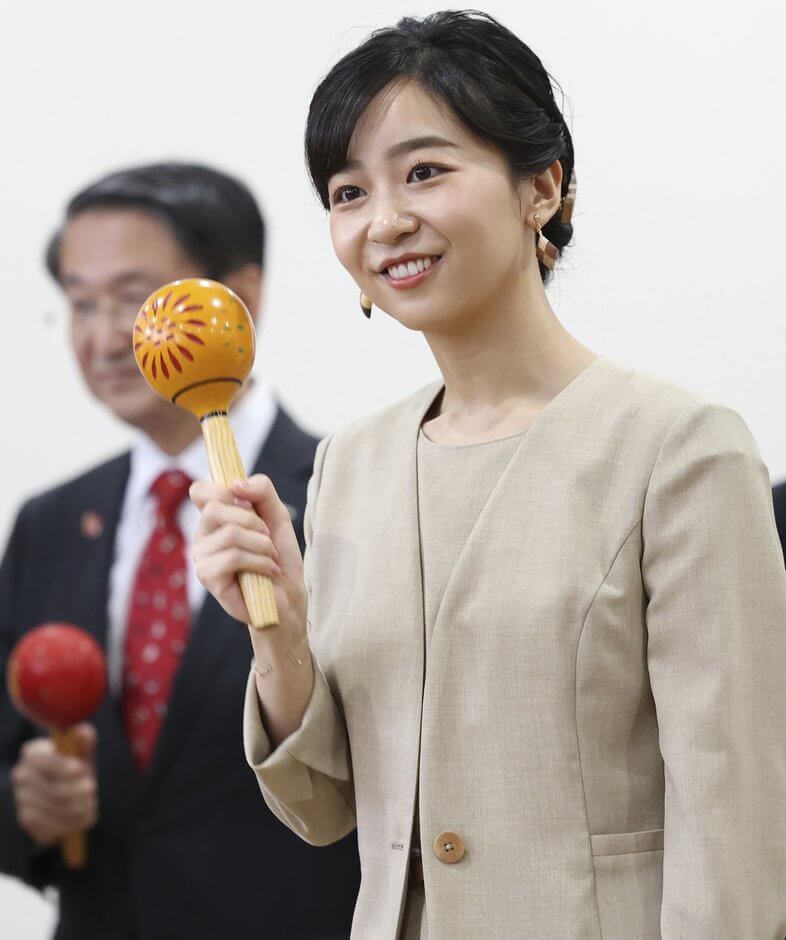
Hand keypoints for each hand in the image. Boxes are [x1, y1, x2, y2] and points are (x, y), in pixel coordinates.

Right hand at [11, 723, 97, 846]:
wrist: (62, 788)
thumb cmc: (74, 765)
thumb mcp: (81, 751)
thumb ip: (84, 741)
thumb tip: (81, 732)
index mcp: (33, 753)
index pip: (44, 761)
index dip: (64, 767)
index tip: (82, 769)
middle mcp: (22, 775)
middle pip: (54, 790)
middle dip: (80, 791)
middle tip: (93, 788)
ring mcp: (21, 800)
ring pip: (56, 810)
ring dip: (80, 810)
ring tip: (92, 804)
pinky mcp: (27, 821)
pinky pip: (52, 828)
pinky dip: (72, 824)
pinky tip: (82, 817)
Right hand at [191, 475, 307, 636]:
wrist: (288, 595)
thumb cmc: (279, 556)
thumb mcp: (277, 515)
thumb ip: (262, 491)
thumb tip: (236, 484)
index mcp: (215, 519)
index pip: (200, 491)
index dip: (223, 490)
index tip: (248, 504)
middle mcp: (203, 536)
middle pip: (213, 509)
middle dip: (252, 520)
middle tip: (267, 537)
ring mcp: (202, 558)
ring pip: (230, 533)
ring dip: (262, 544)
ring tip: (271, 557)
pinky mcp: (209, 578)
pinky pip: (233, 557)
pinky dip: (260, 561)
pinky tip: (268, 570)